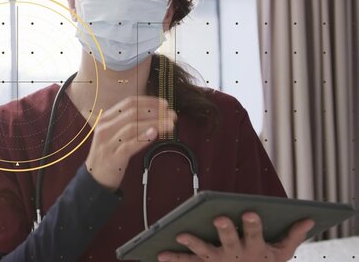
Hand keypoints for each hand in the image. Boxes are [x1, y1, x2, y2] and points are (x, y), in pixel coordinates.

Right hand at [85, 95, 176, 191]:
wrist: (95, 178)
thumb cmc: (109, 153)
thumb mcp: (114, 133)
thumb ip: (129, 123)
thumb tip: (156, 114)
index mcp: (106, 119)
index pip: (129, 103)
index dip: (149, 102)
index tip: (164, 104)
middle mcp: (105, 128)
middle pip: (133, 113)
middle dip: (155, 112)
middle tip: (172, 115)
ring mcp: (107, 142)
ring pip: (132, 127)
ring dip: (154, 124)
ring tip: (170, 124)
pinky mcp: (112, 157)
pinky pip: (129, 145)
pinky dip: (143, 138)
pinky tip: (154, 134)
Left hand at [157, 212, 314, 261]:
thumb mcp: (282, 253)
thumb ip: (294, 235)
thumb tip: (309, 217)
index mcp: (256, 249)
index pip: (256, 234)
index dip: (253, 224)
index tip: (250, 211)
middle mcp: (237, 256)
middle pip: (231, 242)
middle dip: (226, 230)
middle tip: (219, 218)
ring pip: (205, 253)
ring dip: (193, 244)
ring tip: (182, 234)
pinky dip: (174, 259)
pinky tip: (160, 253)